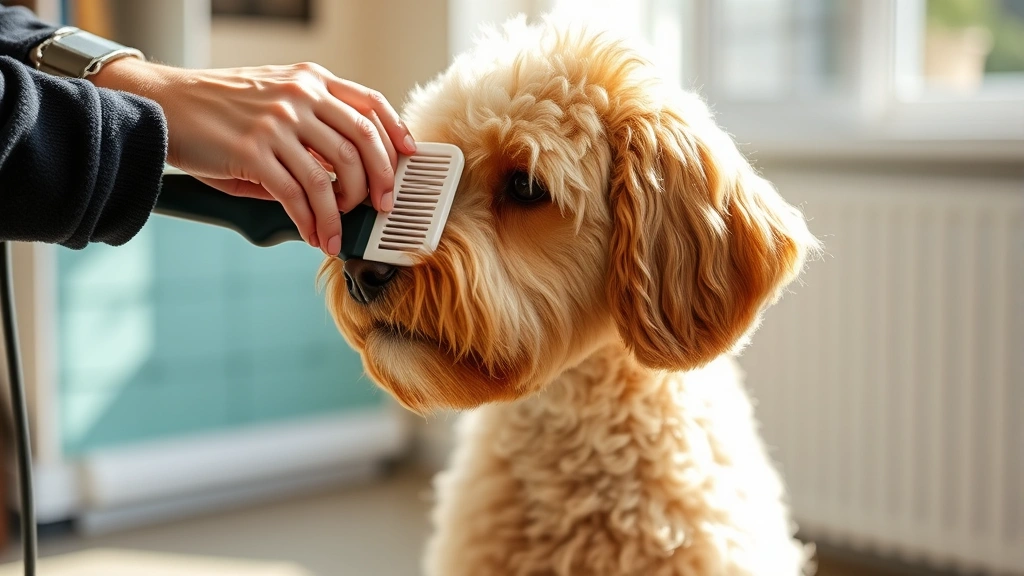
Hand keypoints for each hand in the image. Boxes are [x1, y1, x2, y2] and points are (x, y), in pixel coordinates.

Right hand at [91, 58, 415, 255]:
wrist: (162, 104)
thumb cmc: (217, 108)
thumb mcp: (272, 99)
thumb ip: (310, 127)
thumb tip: (345, 174)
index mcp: (309, 80)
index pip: (371, 103)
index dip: (396, 133)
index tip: (408, 158)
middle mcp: (299, 96)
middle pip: (362, 142)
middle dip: (379, 181)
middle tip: (380, 206)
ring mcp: (277, 123)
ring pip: (332, 175)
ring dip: (341, 212)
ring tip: (337, 230)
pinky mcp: (252, 152)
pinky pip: (297, 195)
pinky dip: (311, 221)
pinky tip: (312, 234)